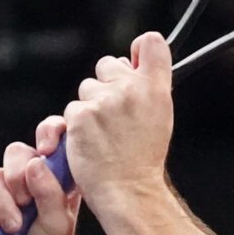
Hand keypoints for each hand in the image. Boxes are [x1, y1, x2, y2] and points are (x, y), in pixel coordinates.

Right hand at [0, 114, 81, 234]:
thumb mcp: (58, 226)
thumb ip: (51, 194)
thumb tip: (35, 162)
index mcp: (57, 176)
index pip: (54, 136)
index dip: (49, 132)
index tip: (46, 150)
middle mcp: (29, 177)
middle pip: (16, 151)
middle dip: (18, 177)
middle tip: (26, 203)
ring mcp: (3, 189)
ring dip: (4, 205)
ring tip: (15, 229)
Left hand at [58, 32, 174, 204]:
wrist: (129, 191)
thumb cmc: (143, 160)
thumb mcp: (160, 118)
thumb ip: (149, 87)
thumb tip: (133, 61)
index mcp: (156, 89)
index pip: (150, 43)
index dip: (140, 49)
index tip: (134, 61)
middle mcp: (131, 89)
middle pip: (108, 64)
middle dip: (107, 84)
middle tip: (115, 114)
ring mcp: (104, 101)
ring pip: (87, 89)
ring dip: (90, 106)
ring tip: (104, 134)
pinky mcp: (80, 115)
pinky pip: (73, 110)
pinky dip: (77, 126)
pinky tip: (90, 142)